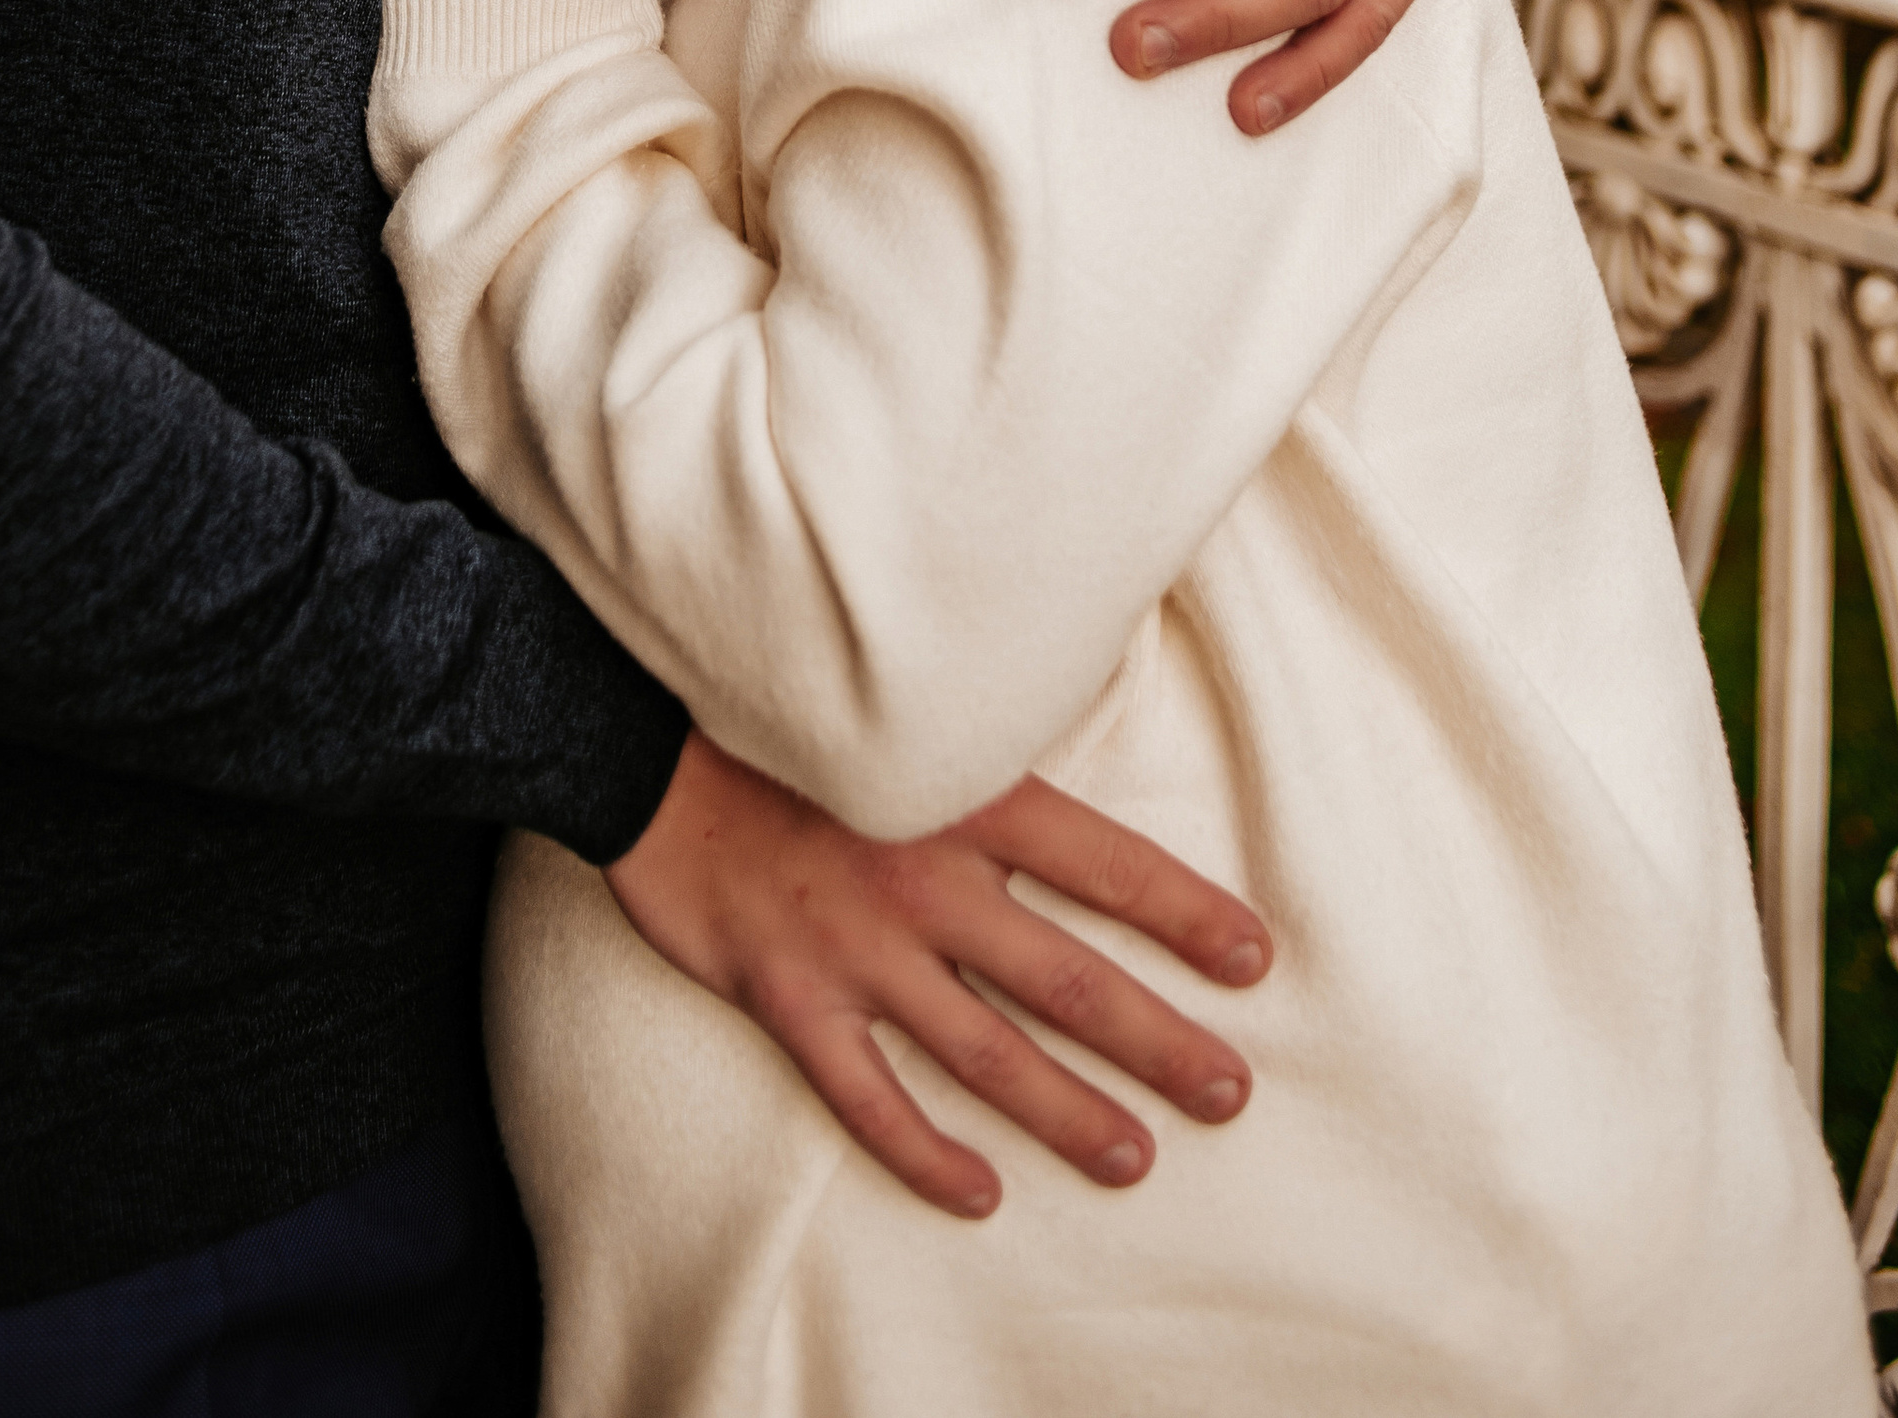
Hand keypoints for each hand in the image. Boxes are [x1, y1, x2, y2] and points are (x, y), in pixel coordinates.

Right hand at [606, 727, 1265, 1218]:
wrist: (644, 737)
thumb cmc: (779, 712)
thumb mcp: (902, 706)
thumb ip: (980, 742)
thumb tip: (1064, 741)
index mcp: (965, 794)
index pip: (1105, 863)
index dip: (1185, 913)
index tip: (1254, 958)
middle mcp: (926, 878)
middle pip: (1067, 979)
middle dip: (1157, 1041)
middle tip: (1229, 1092)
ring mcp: (858, 947)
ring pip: (986, 1052)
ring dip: (1066, 1111)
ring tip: (1133, 1156)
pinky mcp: (791, 997)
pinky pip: (868, 1097)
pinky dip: (925, 1152)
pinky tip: (979, 1192)